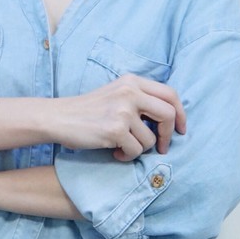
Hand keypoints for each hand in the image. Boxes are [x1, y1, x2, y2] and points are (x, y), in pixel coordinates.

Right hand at [57, 74, 185, 161]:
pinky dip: (127, 156)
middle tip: (162, 147)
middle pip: (168, 114)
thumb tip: (170, 118)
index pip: (170, 94)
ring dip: (140, 149)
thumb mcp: (116, 93)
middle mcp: (129, 92)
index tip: (180, 129)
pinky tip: (114, 153)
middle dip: (168, 134)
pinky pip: (135, 151)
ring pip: (150, 139)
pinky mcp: (115, 129)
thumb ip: (139, 98)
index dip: (180, 113)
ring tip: (123, 148)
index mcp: (132, 81)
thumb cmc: (88, 110)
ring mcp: (122, 110)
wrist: (59, 118)